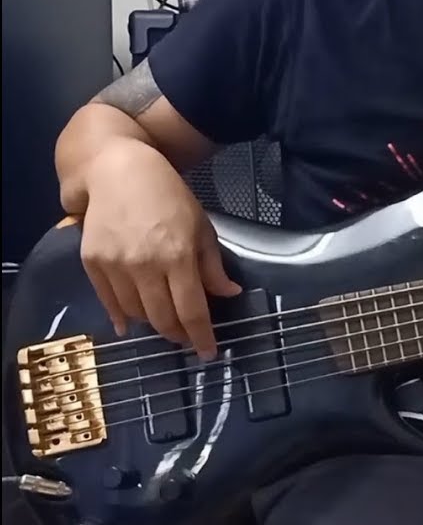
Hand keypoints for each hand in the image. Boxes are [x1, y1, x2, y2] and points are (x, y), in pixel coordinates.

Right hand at [79, 141, 240, 358]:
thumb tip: (229, 295)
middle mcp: (144, 265)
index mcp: (177, 256)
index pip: (192, 310)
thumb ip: (212, 266)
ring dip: (153, 323)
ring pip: (136, 313)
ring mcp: (114, 265)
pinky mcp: (92, 262)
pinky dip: (121, 316)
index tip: (209, 353)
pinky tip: (130, 324)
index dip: (201, 337)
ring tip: (165, 322)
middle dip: (178, 335)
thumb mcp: (201, 227)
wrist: (118, 171)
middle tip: (188, 338)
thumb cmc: (169, 197)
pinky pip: (108, 301)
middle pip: (162, 318)